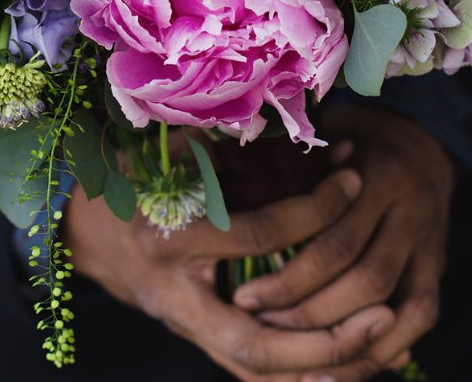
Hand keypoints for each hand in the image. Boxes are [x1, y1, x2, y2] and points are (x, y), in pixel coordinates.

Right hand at [65, 166, 396, 380]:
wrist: (87, 233)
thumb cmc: (130, 183)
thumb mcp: (162, 152)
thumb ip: (212, 140)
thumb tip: (276, 114)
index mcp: (167, 236)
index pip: (257, 233)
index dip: (313, 208)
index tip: (354, 178)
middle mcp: (172, 294)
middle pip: (254, 339)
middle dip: (324, 336)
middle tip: (384, 314)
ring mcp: (182, 326)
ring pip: (255, 370)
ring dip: (320, 367)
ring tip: (379, 347)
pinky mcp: (194, 339)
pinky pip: (250, 372)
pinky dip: (298, 374)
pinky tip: (345, 365)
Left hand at [232, 106, 455, 381]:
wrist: (417, 138)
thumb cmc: (343, 141)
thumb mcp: (313, 143)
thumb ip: (277, 168)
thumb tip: (209, 176)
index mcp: (369, 167)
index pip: (325, 232)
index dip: (285, 272)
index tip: (241, 296)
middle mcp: (404, 200)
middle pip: (352, 267)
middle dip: (302, 306)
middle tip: (259, 324)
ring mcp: (425, 233)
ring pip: (383, 296)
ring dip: (337, 331)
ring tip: (291, 352)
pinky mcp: (438, 262)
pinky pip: (420, 313)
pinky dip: (383, 347)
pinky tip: (343, 369)